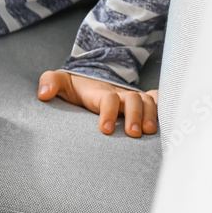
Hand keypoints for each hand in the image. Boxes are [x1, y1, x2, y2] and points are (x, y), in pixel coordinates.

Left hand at [38, 70, 157, 136]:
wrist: (89, 79)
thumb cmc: (73, 86)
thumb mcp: (59, 81)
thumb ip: (49, 82)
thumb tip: (43, 94)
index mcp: (98, 92)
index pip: (107, 99)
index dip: (108, 112)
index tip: (105, 130)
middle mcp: (119, 94)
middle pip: (133, 100)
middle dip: (134, 115)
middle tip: (133, 133)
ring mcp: (131, 97)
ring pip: (147, 102)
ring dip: (150, 115)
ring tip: (148, 132)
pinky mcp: (139, 101)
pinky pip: (156, 100)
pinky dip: (163, 105)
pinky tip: (167, 116)